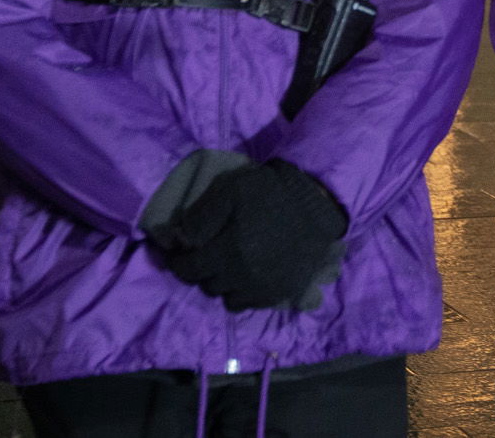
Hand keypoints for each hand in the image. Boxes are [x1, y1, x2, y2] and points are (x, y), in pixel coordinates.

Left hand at [165, 161, 347, 311]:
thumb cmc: (271, 194)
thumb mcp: (232, 191)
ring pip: (227, 298)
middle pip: (207, 285)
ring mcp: (262, 289)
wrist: (317, 207)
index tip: (177, 255)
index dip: (178, 262)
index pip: (188, 270)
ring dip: (222, 284)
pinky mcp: (280, 293)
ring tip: (227, 266)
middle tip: (205, 255)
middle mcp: (242, 277)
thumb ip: (202, 216)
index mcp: (227, 252)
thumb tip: (180, 239)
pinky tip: (247, 275)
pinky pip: (250, 304)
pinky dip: (242, 292)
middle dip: (201, 271)